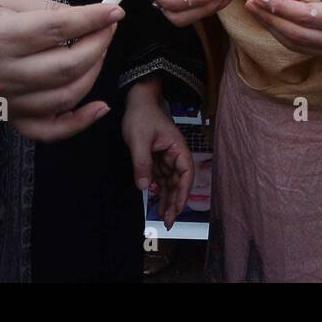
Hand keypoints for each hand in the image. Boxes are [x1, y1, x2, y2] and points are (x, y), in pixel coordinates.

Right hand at [0, 0, 122, 140]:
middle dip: (99, 44)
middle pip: (67, 66)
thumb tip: (85, 17)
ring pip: (65, 96)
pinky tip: (99, 107)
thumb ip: (45, 8)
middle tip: (107, 28)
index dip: (92, 20)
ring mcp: (6, 101)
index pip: (57, 29)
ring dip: (93, 73)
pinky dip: (79, 123)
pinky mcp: (9, 118)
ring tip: (97, 51)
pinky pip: (49, 131)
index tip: (114, 11)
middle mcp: (2, 73)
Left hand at [121, 78, 193, 228]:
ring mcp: (166, 156)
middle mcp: (175, 154)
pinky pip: (160, 177)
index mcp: (177, 148)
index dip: (183, 193)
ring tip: (163, 217)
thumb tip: (145, 187)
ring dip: (167, 198)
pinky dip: (159, 189)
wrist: (136, 100)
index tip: (177, 209)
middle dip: (175, 201)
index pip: (186, 174)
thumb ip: (142, 163)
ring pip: (170, 182)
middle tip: (168, 221)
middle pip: (179, 181)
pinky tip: (155, 200)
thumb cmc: (141, 115)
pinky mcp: (157, 158)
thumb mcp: (139, 139)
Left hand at [244, 0, 321, 59]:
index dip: (279, 8)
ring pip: (296, 44)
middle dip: (270, 19)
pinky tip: (271, 22)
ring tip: (256, 12)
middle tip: (251, 5)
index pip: (305, 16)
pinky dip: (283, 35)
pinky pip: (301, 48)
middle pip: (298, 34)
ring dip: (273, 28)